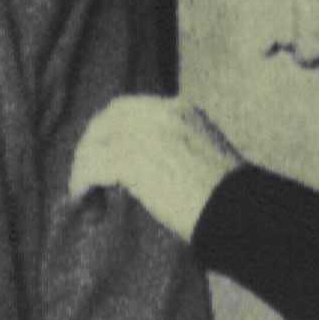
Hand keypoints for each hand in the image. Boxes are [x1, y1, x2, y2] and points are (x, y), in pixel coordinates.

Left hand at [68, 95, 243, 242]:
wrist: (237, 211)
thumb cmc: (227, 199)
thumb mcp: (203, 158)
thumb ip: (174, 151)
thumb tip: (143, 172)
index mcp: (180, 110)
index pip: (129, 108)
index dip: (109, 130)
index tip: (102, 153)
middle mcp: (161, 115)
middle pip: (106, 120)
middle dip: (91, 146)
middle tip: (86, 175)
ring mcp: (146, 136)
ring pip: (95, 144)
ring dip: (83, 170)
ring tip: (85, 196)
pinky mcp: (133, 161)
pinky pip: (92, 168)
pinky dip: (81, 184)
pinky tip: (84, 201)